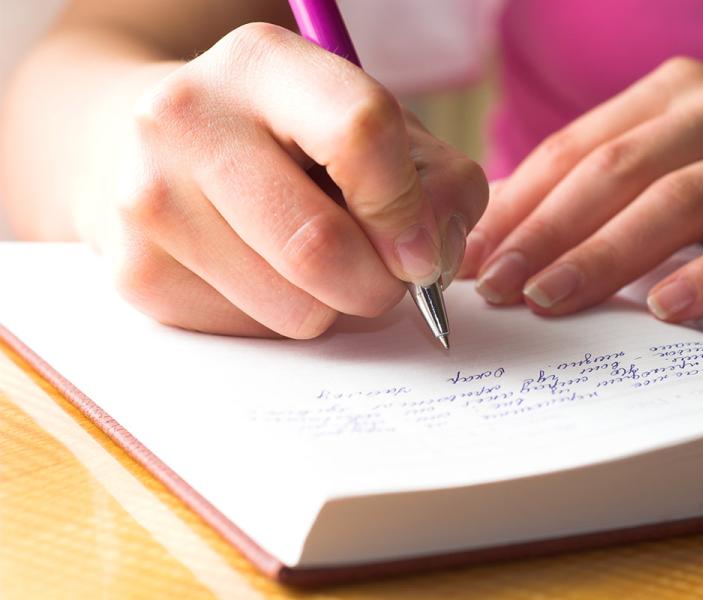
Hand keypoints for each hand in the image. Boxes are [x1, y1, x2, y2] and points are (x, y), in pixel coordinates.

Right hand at [102, 23, 486, 337]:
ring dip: (332, 306)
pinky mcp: (136, 271)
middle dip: (378, 284)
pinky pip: (252, 334)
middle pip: (318, 246)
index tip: (421, 247)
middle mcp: (188, 119)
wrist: (158, 146)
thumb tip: (431, 259)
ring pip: (293, 309)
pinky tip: (264, 272)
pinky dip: (282, 318)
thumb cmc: (290, 139)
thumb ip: (435, 182)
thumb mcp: (375, 130)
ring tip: (314, 263)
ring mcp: (149, 199)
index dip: (407, 209)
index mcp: (263, 63)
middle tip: (383, 276)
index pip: (360, 135)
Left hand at [460, 57, 702, 320]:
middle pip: (616, 171)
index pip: (577, 147)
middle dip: (545, 231)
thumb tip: (512, 231)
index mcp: (676, 94)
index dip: (519, 202)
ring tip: (552, 299)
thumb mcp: (686, 160)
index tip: (470, 254)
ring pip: (678, 202)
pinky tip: (666, 307)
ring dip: (606, 254)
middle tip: (495, 285)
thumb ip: (613, 184)